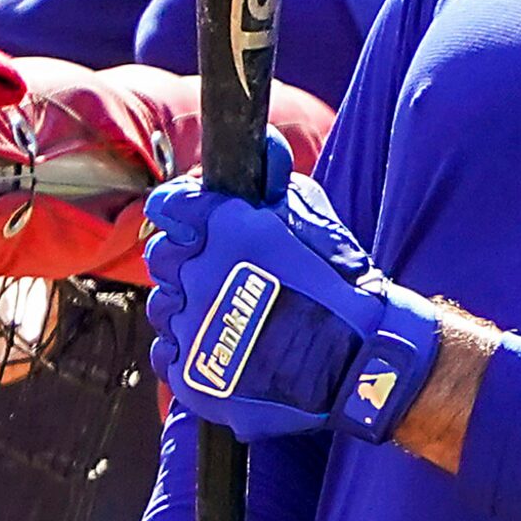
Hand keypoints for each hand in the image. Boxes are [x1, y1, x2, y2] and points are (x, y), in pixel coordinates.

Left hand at [143, 140, 439, 442]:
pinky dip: (190, 352)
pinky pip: (169, 354)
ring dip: (189, 308)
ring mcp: (191, 325)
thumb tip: (265, 147)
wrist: (356, 366)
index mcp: (226, 228)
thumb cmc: (343, 290)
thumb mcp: (317, 219)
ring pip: (165, 308)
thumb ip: (276, 187)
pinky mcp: (189, 373)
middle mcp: (200, 273)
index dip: (183, 215)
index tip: (195, 226)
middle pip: (164, 258)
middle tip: (227, 279)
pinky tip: (227, 352)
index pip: (169, 206)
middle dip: (189, 263)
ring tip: (233, 321)